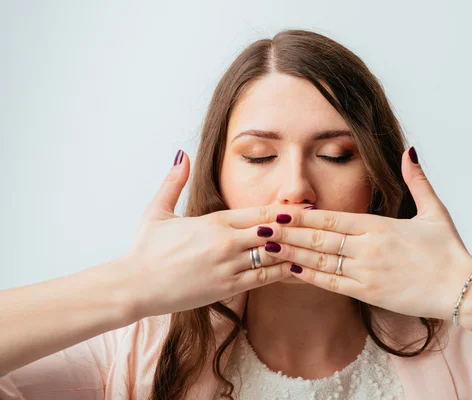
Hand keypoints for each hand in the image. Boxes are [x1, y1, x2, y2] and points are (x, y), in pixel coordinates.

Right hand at [121, 150, 301, 318]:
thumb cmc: (145, 249)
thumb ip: (173, 182)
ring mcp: (228, 265)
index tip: (307, 208)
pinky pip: (263, 279)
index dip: (286, 211)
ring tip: (318, 249)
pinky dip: (282, 273)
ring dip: (295, 251)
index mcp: (214, 221)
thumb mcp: (158, 211)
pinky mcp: (226, 287)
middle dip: (298, 229)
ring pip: (273, 255)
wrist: (134, 285)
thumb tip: (181, 154)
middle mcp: (226, 241)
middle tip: (323, 227)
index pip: (260, 212)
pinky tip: (297, 271)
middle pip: (274, 231)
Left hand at [261, 148, 471, 319]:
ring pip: (319, 260)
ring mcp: (366, 271)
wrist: (462, 288)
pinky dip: (309, 277)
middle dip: (286, 232)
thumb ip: (416, 180)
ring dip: (290, 253)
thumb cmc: (448, 249)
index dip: (302, 215)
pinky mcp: (369, 293)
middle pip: (318, 237)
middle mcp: (367, 247)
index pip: (332, 217)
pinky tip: (290, 270)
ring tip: (264, 246)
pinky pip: (332, 284)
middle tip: (258, 227)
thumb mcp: (434, 210)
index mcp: (379, 225)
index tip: (279, 210)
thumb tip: (409, 151)